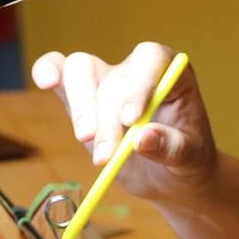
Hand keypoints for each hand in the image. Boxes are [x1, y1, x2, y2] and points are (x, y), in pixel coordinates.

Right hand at [31, 42, 217, 201]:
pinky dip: (49, 72)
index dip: (137, 86)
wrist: (172, 177)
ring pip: (82, 73)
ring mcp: (109, 82)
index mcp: (172, 74)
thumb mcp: (191, 158)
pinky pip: (61, 74)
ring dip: (82, 112)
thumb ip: (172, 147)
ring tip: (96, 153)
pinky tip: (46, 81)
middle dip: (107, 120)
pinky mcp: (85, 100)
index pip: (151, 61)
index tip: (130, 120)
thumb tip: (143, 139)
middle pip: (113, 78)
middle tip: (108, 156)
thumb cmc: (189, 161)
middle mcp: (138, 71)